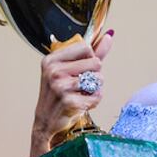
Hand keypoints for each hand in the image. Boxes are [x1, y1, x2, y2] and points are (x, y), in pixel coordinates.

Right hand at [31, 31, 113, 153]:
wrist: (46, 120)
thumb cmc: (60, 93)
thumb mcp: (71, 69)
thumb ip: (93, 53)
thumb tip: (109, 36)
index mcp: (51, 59)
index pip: (85, 47)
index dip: (89, 58)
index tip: (80, 69)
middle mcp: (53, 71)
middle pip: (95, 63)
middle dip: (94, 75)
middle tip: (81, 85)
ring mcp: (60, 86)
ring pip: (98, 79)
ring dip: (95, 88)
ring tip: (81, 94)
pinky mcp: (69, 102)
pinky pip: (97, 96)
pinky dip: (94, 101)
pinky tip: (81, 103)